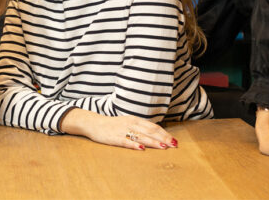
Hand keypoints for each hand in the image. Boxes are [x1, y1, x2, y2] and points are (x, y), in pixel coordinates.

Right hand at [60, 108, 176, 150]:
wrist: (94, 123)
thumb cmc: (113, 125)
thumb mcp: (128, 123)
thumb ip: (141, 128)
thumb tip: (156, 134)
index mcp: (135, 120)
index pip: (153, 127)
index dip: (164, 133)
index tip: (174, 140)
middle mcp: (131, 124)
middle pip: (150, 131)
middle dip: (163, 138)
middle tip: (174, 144)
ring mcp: (123, 130)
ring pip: (141, 136)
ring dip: (153, 142)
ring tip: (163, 147)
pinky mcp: (114, 138)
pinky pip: (126, 141)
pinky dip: (134, 145)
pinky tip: (141, 149)